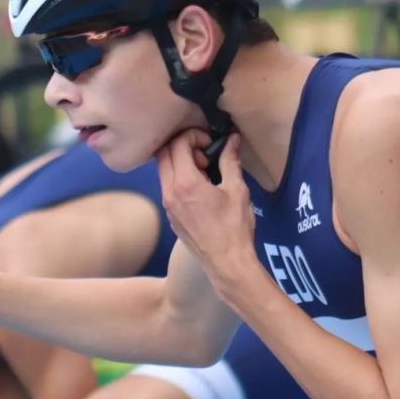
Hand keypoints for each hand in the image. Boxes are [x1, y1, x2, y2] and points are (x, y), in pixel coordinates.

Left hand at [157, 130, 256, 297]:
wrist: (226, 263)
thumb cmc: (234, 228)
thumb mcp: (237, 190)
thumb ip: (230, 161)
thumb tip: (232, 140)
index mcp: (185, 183)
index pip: (177, 144)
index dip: (194, 136)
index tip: (210, 143)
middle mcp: (170, 192)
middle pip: (163, 153)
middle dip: (182, 145)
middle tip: (204, 153)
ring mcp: (167, 205)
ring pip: (162, 170)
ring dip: (179, 161)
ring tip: (204, 170)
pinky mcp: (170, 216)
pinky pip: (166, 187)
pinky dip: (178, 178)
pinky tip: (200, 188)